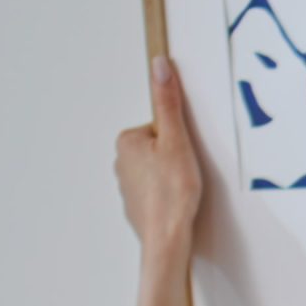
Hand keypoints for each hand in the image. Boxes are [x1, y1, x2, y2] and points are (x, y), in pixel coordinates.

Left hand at [114, 56, 203, 253]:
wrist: (166, 238)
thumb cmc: (172, 193)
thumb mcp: (177, 139)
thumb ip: (168, 102)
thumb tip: (159, 66)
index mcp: (126, 142)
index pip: (161, 127)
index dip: (178, 139)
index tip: (183, 154)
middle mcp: (120, 162)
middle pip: (159, 147)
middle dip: (175, 157)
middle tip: (185, 172)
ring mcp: (127, 186)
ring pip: (158, 170)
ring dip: (173, 177)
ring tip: (182, 190)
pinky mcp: (136, 205)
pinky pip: (156, 190)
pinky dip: (168, 195)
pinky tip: (177, 203)